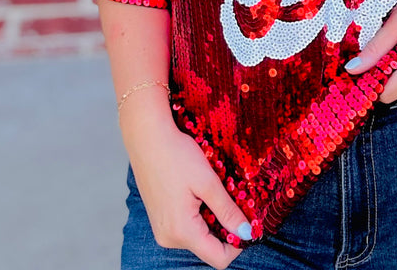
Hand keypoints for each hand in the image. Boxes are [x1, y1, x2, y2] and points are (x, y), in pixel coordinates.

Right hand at [123, 103, 250, 268]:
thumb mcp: (208, 182)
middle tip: (234, 201)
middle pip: (208, 247)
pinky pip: (187, 227)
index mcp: (182, 232)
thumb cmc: (175, 156)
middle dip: (226, 229)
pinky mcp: (160, 220)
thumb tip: (247, 233)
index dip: (238, 244)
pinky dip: (199, 215)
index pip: (218, 258)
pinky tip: (201, 192)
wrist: (147, 138)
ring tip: (215, 192)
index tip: (249, 223)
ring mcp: (162, 230)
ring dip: (212, 220)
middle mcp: (169, 238)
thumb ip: (228, 211)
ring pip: (198, 237)